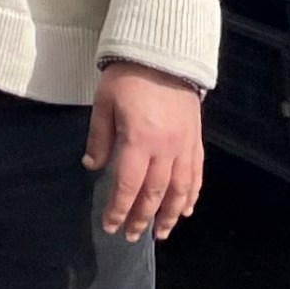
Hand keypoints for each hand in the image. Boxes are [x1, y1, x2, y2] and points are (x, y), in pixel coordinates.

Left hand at [83, 61, 205, 241]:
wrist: (164, 52)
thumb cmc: (128, 76)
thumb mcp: (104, 103)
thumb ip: (99, 138)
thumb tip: (92, 166)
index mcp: (139, 140)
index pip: (127, 185)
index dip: (118, 209)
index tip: (110, 226)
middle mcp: (165, 148)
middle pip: (154, 193)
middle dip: (142, 218)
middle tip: (132, 236)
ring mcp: (184, 145)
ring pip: (180, 189)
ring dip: (170, 215)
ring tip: (161, 233)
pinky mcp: (196, 139)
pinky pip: (197, 173)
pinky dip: (192, 194)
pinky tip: (186, 209)